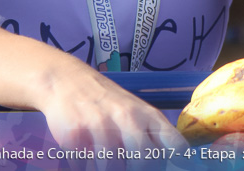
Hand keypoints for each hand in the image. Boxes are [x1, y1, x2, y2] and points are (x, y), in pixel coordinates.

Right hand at [39, 65, 187, 157]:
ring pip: (113, 167)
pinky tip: (85, 154)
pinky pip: (85, 165)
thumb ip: (151, 135)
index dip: (176, 162)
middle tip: (127, 164)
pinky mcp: (76, 134)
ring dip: (107, 167)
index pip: (176, 145)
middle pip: (145, 162)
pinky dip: (85, 165)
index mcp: (148, 115)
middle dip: (137, 169)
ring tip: (103, 158)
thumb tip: (170, 163)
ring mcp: (101, 125)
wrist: (67, 80)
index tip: (169, 165)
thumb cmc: (107, 101)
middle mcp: (128, 118)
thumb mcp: (136, 112)